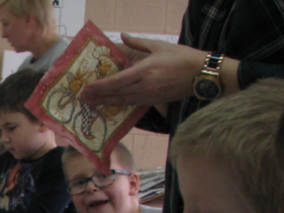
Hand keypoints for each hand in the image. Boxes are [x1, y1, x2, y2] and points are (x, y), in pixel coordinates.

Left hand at [81, 34, 207, 106]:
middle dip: (97, 97)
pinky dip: (119, 104)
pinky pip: (131, 104)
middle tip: (82, 98)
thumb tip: (122, 36)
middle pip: (116, 94)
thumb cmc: (181, 57)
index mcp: (145, 71)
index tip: (86, 89)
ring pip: (122, 101)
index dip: (99, 87)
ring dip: (105, 103)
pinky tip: (109, 104)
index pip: (116, 81)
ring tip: (91, 103)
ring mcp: (149, 96)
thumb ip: (138, 43)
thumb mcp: (158, 46)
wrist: (201, 74)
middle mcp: (145, 86)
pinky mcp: (153, 101)